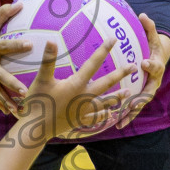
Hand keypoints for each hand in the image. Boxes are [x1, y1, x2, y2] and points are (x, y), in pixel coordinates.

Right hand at [18, 38, 133, 141]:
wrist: (36, 129)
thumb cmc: (38, 102)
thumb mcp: (42, 79)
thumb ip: (48, 60)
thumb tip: (51, 40)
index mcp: (76, 84)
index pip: (93, 63)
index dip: (103, 50)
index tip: (113, 40)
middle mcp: (84, 97)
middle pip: (106, 83)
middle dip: (120, 74)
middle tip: (133, 67)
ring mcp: (83, 111)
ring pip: (105, 102)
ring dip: (117, 97)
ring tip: (128, 93)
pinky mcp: (78, 121)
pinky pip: (95, 118)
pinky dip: (103, 116)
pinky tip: (109, 115)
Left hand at [115, 14, 169, 126]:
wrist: (159, 58)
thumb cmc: (153, 47)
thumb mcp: (152, 36)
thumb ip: (149, 27)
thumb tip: (143, 15)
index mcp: (157, 65)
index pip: (155, 65)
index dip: (150, 65)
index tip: (143, 63)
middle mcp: (154, 81)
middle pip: (149, 91)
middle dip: (140, 98)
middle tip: (131, 103)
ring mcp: (148, 90)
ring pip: (140, 104)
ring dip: (131, 113)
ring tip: (121, 121)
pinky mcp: (140, 97)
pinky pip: (133, 108)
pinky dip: (126, 116)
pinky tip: (115, 124)